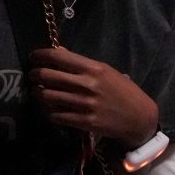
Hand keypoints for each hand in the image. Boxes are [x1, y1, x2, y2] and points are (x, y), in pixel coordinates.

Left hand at [28, 46, 156, 143]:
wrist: (140, 118)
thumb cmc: (124, 92)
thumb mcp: (107, 72)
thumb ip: (81, 63)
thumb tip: (58, 52)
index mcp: (94, 68)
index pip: (56, 56)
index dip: (39, 56)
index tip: (34, 58)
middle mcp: (88, 84)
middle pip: (46, 75)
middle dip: (34, 75)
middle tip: (34, 77)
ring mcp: (85, 104)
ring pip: (46, 96)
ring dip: (38, 94)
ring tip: (39, 93)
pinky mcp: (85, 122)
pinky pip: (55, 115)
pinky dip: (48, 112)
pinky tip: (49, 109)